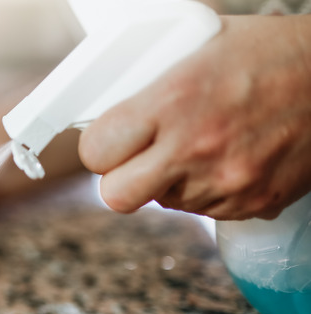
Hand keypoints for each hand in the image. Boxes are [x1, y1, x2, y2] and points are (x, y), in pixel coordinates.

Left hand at [79, 14, 310, 219]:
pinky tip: (224, 158)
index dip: (98, 147)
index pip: (97, 150)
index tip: (107, 141)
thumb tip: (113, 99)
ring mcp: (224, 182)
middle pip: (116, 195)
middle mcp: (194, 148)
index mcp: (173, 101)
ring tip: (196, 146)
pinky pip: (204, 211)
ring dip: (167, 182)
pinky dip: (205, 191)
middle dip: (119, 179)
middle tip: (135, 159)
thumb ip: (152, 79)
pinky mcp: (250, 204)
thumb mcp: (200, 45)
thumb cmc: (272, 55)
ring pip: (162, 203)